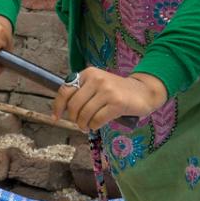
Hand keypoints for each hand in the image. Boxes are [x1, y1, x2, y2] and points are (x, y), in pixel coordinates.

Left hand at [53, 69, 167, 131]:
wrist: (144, 91)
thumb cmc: (117, 91)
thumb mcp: (97, 85)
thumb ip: (81, 92)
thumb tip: (61, 108)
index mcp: (89, 73)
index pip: (65, 90)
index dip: (57, 106)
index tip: (56, 117)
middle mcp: (97, 79)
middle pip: (74, 105)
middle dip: (73, 119)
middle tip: (79, 124)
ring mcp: (107, 90)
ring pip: (85, 114)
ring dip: (83, 125)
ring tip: (87, 127)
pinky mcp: (117, 103)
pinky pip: (97, 120)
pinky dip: (94, 126)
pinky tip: (96, 126)